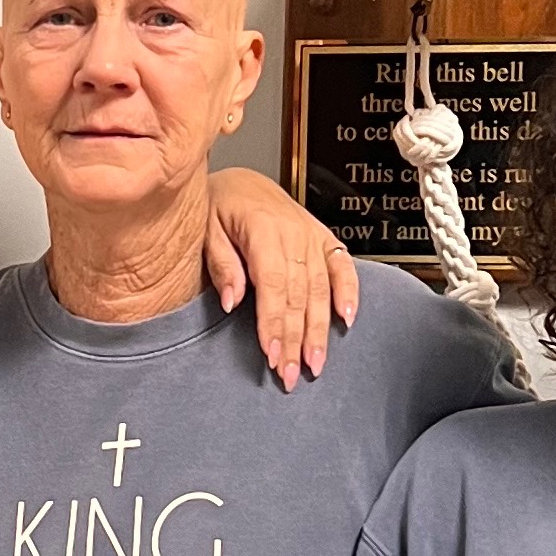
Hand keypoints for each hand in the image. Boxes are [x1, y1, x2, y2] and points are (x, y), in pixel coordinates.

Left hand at [202, 169, 357, 387]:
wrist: (241, 180)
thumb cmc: (219, 205)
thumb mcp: (205, 228)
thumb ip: (221, 264)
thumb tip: (232, 301)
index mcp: (262, 229)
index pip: (272, 285)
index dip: (274, 323)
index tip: (272, 355)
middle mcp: (293, 233)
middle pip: (299, 295)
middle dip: (296, 339)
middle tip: (290, 375)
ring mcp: (312, 236)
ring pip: (321, 289)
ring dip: (319, 330)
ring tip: (315, 364)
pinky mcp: (323, 238)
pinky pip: (342, 266)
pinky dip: (349, 292)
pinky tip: (348, 320)